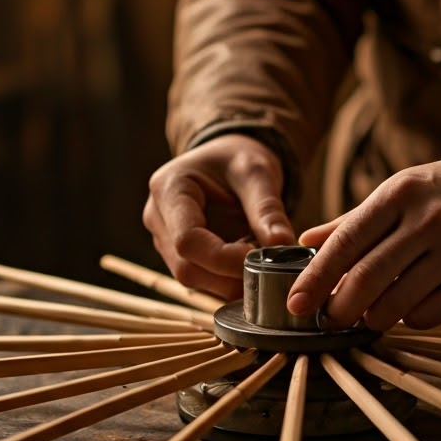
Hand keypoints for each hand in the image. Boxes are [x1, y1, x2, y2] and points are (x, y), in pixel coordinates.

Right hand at [143, 134, 295, 298]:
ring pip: (194, 279)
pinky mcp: (179, 256)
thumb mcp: (256, 172)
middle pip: (187, 268)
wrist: (226, 161)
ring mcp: (165, 241)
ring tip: (262, 260)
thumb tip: (283, 245)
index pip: (187, 240)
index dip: (223, 258)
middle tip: (269, 267)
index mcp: (169, 190)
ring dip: (232, 281)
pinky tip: (251, 263)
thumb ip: (267, 208)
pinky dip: (230, 279)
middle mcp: (158, 219)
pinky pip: (203, 279)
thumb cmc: (238, 159)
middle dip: (230, 276)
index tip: (259, 256)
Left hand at [287, 155, 440, 329]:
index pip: (347, 241)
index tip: (296, 304)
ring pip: (395, 305)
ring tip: (369, 313)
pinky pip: (427, 316)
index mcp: (400, 193)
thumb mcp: (398, 193)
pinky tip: (409, 305)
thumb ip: (351, 222)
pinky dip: (408, 319)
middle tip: (329, 319)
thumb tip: (304, 243)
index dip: (316, 277)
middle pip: (367, 278)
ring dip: (372, 318)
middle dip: (339, 308)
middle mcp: (429, 220)